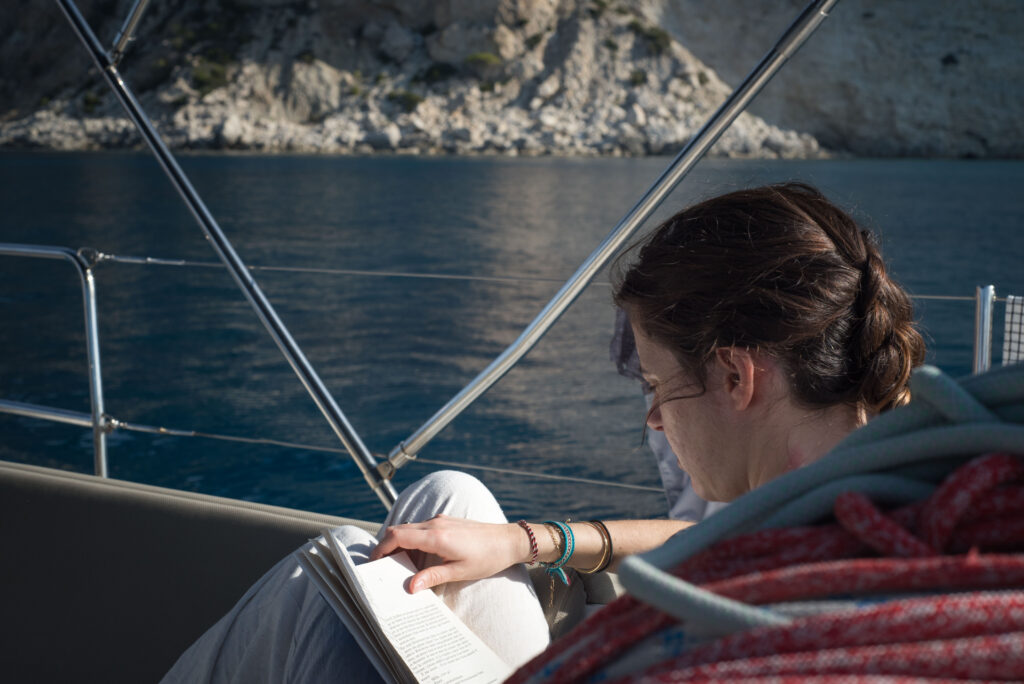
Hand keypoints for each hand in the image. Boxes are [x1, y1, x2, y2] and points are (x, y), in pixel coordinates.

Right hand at [369, 514, 527, 592]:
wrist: (509, 540)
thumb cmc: (488, 557)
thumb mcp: (460, 571)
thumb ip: (433, 576)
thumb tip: (410, 587)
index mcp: (436, 536)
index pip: (398, 536)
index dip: (381, 548)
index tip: (373, 562)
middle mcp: (435, 523)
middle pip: (399, 529)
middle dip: (386, 546)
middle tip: (380, 565)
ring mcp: (441, 520)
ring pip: (410, 527)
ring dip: (399, 542)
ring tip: (396, 563)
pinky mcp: (446, 521)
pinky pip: (421, 526)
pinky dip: (411, 538)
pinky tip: (415, 554)